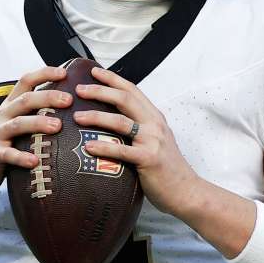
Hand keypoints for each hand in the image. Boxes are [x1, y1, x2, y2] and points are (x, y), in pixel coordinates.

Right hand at [0, 66, 73, 198]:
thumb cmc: (3, 146)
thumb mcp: (16, 125)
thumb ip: (34, 115)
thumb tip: (68, 108)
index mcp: (10, 106)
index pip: (25, 81)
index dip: (43, 74)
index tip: (63, 73)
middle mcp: (2, 115)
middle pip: (25, 100)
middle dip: (47, 97)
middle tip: (68, 100)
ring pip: (18, 124)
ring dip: (38, 123)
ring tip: (58, 126)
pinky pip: (7, 154)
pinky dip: (21, 157)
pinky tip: (34, 161)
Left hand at [73, 66, 200, 217]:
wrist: (186, 191)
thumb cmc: (166, 168)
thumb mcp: (156, 141)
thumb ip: (139, 129)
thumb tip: (110, 124)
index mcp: (154, 117)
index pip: (132, 90)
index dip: (112, 79)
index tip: (94, 71)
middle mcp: (154, 125)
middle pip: (124, 99)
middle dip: (100, 91)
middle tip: (79, 90)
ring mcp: (152, 141)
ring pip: (121, 122)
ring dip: (97, 117)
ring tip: (77, 117)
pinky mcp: (149, 159)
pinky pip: (122, 151)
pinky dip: (104, 147)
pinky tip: (88, 147)